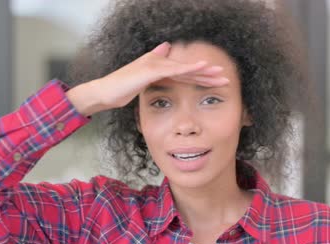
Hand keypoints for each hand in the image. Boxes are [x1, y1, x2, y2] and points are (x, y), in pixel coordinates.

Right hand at [67, 42, 229, 116]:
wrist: (105, 93)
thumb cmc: (119, 91)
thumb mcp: (140, 86)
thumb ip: (153, 79)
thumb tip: (160, 71)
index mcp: (160, 71)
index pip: (185, 75)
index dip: (200, 78)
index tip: (215, 84)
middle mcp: (160, 64)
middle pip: (189, 70)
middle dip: (207, 74)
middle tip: (225, 78)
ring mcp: (156, 65)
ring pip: (185, 68)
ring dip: (203, 70)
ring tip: (220, 73)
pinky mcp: (152, 69)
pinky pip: (175, 69)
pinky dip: (189, 67)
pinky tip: (202, 66)